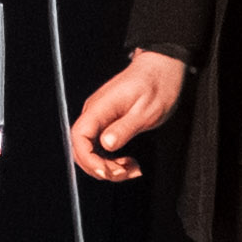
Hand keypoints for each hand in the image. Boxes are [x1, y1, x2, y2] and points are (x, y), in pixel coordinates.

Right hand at [65, 48, 185, 181]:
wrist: (161, 68)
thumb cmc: (156, 85)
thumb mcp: (146, 111)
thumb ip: (125, 128)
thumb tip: (107, 144)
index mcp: (101, 107)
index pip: (79, 136)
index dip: (88, 159)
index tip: (106, 172)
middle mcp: (95, 112)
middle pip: (82, 148)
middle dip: (100, 167)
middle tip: (124, 173)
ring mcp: (100, 117)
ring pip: (92, 151)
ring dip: (108, 166)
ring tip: (131, 169)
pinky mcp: (107, 122)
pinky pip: (101, 146)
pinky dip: (113, 159)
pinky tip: (128, 162)